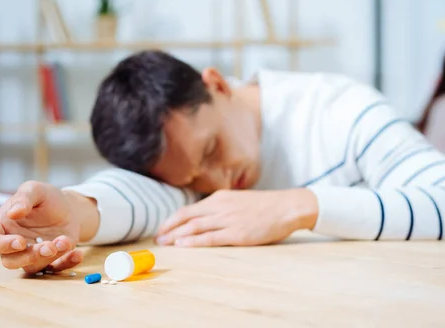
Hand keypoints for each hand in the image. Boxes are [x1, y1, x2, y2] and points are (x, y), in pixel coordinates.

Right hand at [0, 181, 96, 272]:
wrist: (68, 206)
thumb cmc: (45, 197)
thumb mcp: (35, 190)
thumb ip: (23, 198)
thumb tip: (12, 213)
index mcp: (2, 227)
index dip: (2, 245)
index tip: (20, 241)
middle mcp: (13, 245)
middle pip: (10, 261)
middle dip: (29, 256)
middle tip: (48, 246)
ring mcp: (31, 254)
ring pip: (33, 267)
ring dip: (49, 258)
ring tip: (65, 242)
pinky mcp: (50, 260)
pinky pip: (55, 269)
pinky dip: (67, 264)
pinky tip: (77, 254)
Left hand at [155, 188, 317, 246]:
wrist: (287, 206)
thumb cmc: (265, 206)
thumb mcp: (238, 200)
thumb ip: (221, 207)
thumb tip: (204, 217)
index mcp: (219, 198)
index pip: (188, 209)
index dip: (172, 220)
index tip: (162, 229)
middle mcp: (220, 207)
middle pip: (187, 217)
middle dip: (169, 228)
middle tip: (157, 238)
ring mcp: (228, 219)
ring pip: (195, 227)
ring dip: (176, 236)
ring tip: (165, 244)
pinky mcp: (237, 233)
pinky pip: (210, 238)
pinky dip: (194, 241)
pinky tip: (183, 246)